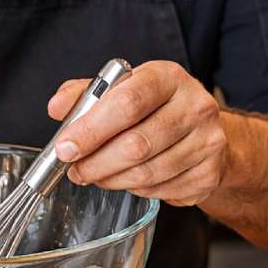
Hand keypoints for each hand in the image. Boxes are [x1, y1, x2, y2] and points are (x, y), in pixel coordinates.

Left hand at [47, 61, 227, 206]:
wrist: (201, 128)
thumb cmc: (153, 106)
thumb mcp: (121, 88)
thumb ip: (85, 94)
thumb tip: (57, 108)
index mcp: (168, 77)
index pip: (128, 103)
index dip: (90, 130)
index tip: (65, 148)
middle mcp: (196, 106)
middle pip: (136, 145)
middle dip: (95, 163)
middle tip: (75, 170)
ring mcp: (208, 142)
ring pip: (147, 174)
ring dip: (112, 179)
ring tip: (96, 175)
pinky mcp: (210, 174)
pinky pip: (161, 191)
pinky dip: (135, 190)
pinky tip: (127, 179)